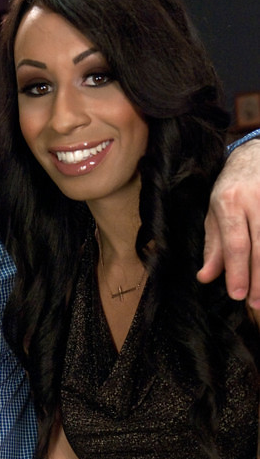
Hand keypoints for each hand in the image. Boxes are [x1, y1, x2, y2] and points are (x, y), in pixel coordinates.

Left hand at [198, 138, 259, 305]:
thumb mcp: (214, 214)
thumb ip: (213, 247)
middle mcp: (255, 200)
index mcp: (230, 203)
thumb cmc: (231, 189)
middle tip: (256, 304)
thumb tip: (205, 277)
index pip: (236, 245)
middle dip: (259, 279)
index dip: (237, 272)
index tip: (238, 296)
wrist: (254, 154)